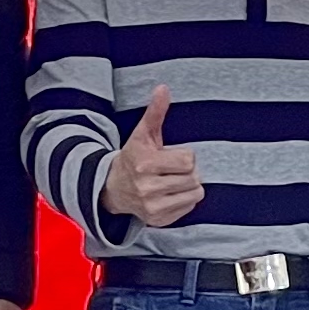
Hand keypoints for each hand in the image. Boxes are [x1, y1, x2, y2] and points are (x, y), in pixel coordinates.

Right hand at [99, 86, 204, 227]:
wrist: (112, 188)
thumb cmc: (133, 158)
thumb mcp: (142, 134)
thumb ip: (155, 112)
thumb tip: (163, 89)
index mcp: (145, 165)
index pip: (188, 160)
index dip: (185, 156)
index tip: (172, 156)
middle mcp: (147, 188)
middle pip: (193, 177)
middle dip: (187, 171)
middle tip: (172, 169)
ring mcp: (153, 207)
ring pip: (195, 193)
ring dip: (189, 185)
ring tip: (173, 180)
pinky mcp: (158, 220)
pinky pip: (190, 207)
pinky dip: (185, 199)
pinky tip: (171, 192)